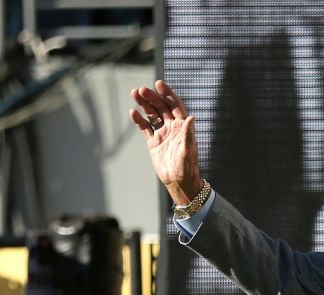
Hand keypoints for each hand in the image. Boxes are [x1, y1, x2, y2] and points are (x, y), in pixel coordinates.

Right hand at [130, 80, 203, 204]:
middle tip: (141, 89)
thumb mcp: (187, 150)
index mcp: (183, 126)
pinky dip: (139, 120)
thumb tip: (191, 117)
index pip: (175, 105)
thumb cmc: (186, 167)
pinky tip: (132, 112)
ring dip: (144, 104)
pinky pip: (145, 127)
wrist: (178, 181)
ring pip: (152, 114)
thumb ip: (188, 133)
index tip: (159, 84)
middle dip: (152, 97)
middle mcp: (173, 127)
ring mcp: (162, 133)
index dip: (168, 94)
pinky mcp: (153, 141)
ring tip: (134, 93)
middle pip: (161, 107)